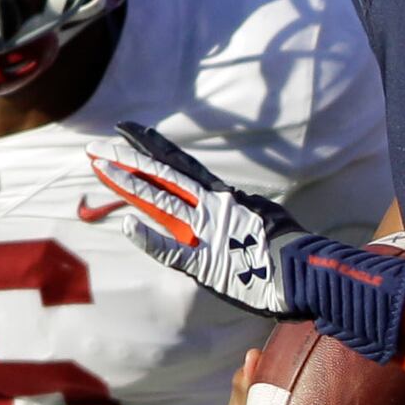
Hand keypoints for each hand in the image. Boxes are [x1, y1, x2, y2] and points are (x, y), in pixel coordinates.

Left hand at [88, 123, 307, 315]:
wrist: (308, 272)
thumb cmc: (288, 252)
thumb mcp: (259, 220)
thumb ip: (237, 211)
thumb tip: (230, 202)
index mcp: (223, 197)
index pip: (178, 166)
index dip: (151, 147)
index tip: (128, 132)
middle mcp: (213, 206)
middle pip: (162, 176)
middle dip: (127, 160)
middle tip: (96, 148)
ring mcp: (209, 232)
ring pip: (162, 201)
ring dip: (130, 184)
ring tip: (100, 168)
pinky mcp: (208, 263)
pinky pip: (175, 251)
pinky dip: (151, 239)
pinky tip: (128, 226)